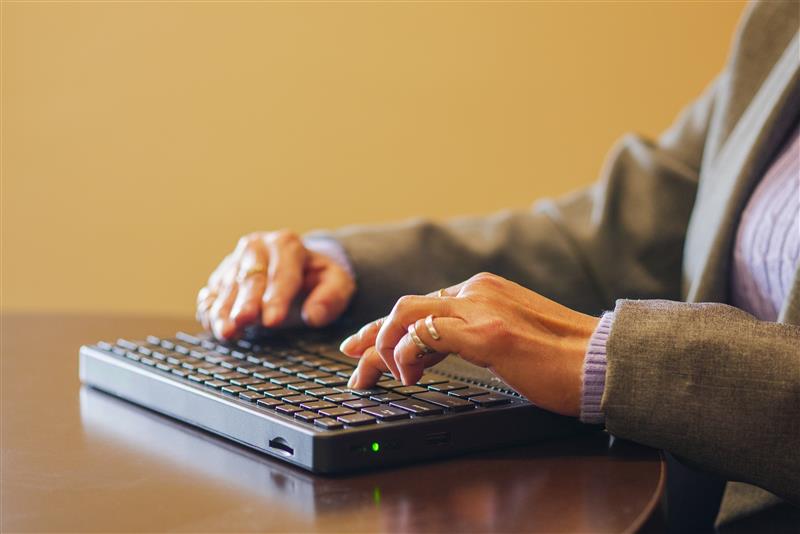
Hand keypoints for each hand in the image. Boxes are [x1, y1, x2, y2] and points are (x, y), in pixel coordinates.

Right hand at [196, 231, 354, 339]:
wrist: (296, 268)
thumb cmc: (317, 278)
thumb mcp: (336, 283)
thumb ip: (331, 297)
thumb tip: (313, 315)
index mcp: (286, 245)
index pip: (281, 273)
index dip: (276, 298)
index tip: (273, 320)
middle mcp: (256, 248)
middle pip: (249, 278)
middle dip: (246, 302)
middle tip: (243, 322)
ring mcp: (234, 262)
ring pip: (227, 287)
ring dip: (224, 310)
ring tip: (225, 331)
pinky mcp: (219, 279)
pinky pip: (210, 295)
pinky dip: (210, 311)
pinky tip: (213, 326)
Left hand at [339, 272, 598, 416]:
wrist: (601, 362)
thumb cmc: (561, 357)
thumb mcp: (508, 336)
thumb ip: (473, 333)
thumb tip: (439, 348)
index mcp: (481, 290)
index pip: (420, 305)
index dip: (388, 329)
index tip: (365, 347)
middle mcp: (476, 291)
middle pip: (405, 308)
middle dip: (372, 337)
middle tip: (353, 361)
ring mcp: (481, 309)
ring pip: (406, 316)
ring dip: (383, 348)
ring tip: (379, 376)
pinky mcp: (488, 334)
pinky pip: (425, 336)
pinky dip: (407, 356)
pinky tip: (409, 378)